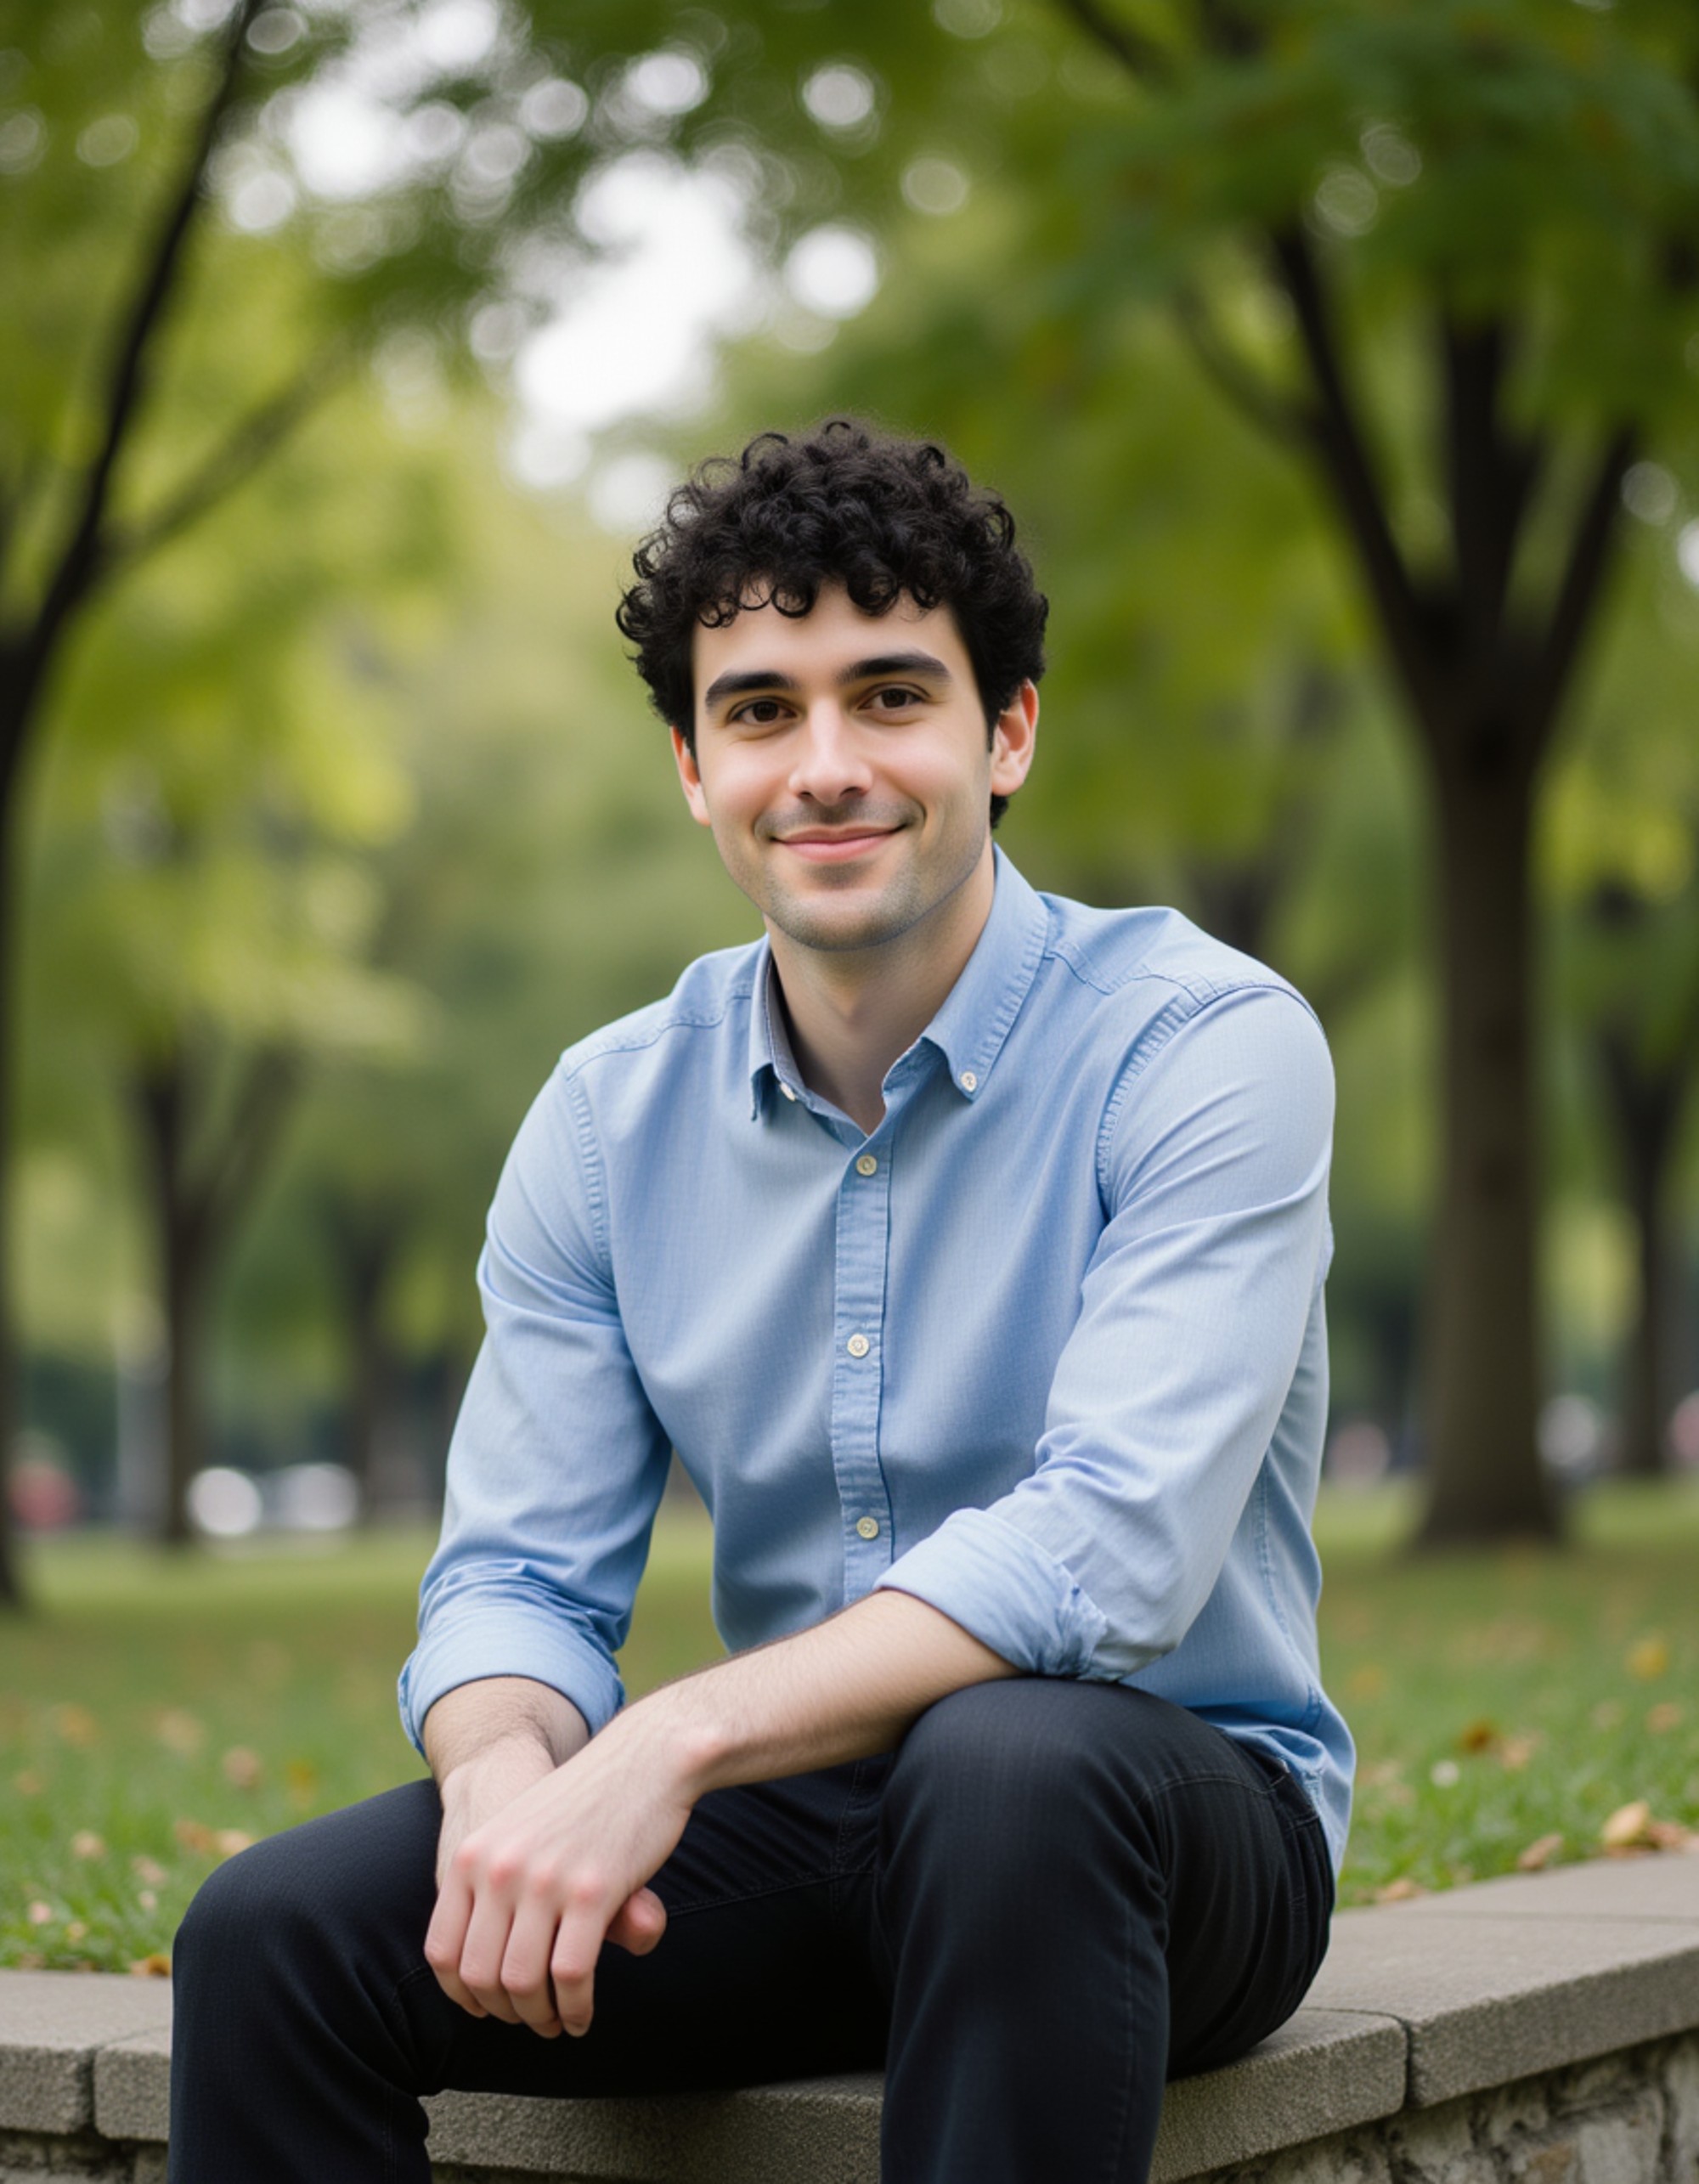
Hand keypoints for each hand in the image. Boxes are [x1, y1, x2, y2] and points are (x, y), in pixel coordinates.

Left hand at [425, 1712, 686, 2038]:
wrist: (641, 1760)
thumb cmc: (582, 1804)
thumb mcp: (519, 1837)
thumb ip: (494, 1893)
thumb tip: (480, 1973)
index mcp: (473, 1857)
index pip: (443, 1953)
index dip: (462, 1995)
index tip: (488, 2009)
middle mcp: (499, 1869)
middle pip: (481, 1977)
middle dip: (506, 2013)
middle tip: (532, 2020)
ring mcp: (544, 1880)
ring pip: (523, 1983)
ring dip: (540, 2018)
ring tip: (558, 2023)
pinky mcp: (592, 1891)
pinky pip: (571, 1975)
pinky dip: (576, 2008)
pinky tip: (583, 2015)